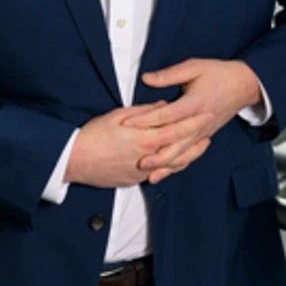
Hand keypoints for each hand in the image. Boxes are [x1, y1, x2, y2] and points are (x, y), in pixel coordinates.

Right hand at [65, 103, 211, 188]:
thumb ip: (143, 111)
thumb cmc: (92, 136)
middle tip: (210, 130)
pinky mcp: (135, 179)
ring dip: (190, 154)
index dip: (194, 121)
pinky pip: (160, 173)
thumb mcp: (117, 115)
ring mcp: (142, 171)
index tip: (206, 113)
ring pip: (174, 163)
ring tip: (201, 146)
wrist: (74, 160)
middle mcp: (148, 156)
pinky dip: (173, 166)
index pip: (177, 128)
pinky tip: (179, 160)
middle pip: (181, 148)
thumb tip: (161, 106)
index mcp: (145, 138)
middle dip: (198, 138)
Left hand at [136, 59, 262, 171]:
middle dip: (155, 152)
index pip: (166, 115)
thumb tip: (146, 78)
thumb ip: (169, 75)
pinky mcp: (204, 137)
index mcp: (194, 103)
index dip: (145, 120)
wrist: (244, 85)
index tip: (126, 124)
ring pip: (183, 154)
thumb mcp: (194, 67)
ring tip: (147, 172)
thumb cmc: (219, 73)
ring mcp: (203, 132)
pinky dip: (176, 166)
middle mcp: (199, 122)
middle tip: (136, 159)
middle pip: (175, 142)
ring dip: (165, 164)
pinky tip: (163, 173)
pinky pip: (189, 155)